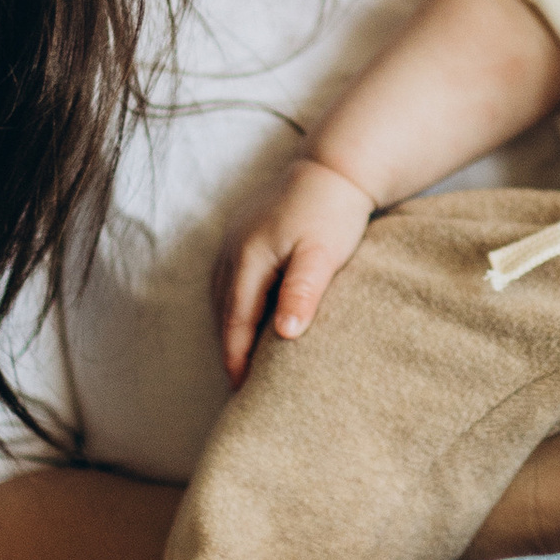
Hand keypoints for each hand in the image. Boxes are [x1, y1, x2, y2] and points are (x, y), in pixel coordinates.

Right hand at [214, 160, 376, 378]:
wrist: (334, 166)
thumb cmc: (333, 211)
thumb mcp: (322, 253)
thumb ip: (303, 292)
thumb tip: (284, 335)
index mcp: (247, 259)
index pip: (235, 324)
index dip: (237, 360)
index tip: (243, 394)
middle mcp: (231, 251)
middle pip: (225, 314)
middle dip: (232, 351)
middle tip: (245, 390)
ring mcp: (232, 242)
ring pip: (225, 299)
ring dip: (234, 330)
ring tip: (248, 364)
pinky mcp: (241, 236)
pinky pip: (232, 282)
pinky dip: (239, 307)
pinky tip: (254, 322)